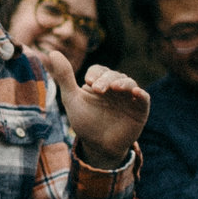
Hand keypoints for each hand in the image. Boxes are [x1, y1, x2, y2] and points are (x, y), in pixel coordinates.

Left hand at [44, 50, 151, 164]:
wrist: (97, 147)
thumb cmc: (85, 122)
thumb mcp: (72, 99)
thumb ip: (64, 77)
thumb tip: (53, 52)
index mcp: (100, 83)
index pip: (99, 71)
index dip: (95, 74)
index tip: (88, 82)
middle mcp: (116, 87)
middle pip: (114, 75)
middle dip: (106, 80)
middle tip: (97, 89)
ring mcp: (129, 98)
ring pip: (129, 83)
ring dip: (123, 83)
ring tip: (114, 88)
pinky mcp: (140, 110)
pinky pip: (144, 98)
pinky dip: (141, 94)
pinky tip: (136, 93)